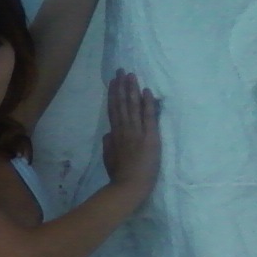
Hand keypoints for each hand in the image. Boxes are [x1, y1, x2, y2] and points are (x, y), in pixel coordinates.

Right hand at [102, 70, 160, 200]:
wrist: (129, 186)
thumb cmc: (119, 176)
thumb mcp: (109, 159)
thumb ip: (108, 145)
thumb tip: (106, 133)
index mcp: (115, 135)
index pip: (114, 110)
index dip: (113, 95)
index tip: (113, 82)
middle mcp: (124, 130)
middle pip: (122, 104)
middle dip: (121, 86)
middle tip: (121, 70)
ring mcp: (137, 132)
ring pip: (133, 106)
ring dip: (132, 89)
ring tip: (131, 75)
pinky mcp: (150, 137)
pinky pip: (148, 117)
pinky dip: (148, 103)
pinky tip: (147, 91)